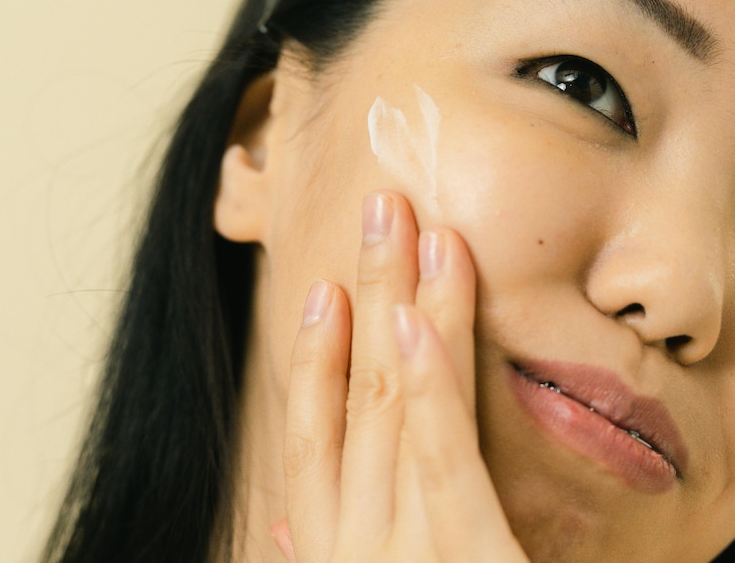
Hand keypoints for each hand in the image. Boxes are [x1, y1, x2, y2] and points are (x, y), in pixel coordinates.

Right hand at [276, 191, 529, 561]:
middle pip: (357, 398)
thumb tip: (289, 533)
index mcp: (335, 556)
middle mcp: (354, 550)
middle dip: (367, 290)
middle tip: (382, 206)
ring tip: (406, 221)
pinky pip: (445, 463)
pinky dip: (429, 388)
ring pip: (392, 406)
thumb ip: (331, 561)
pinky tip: (419, 320)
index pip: (311, 444)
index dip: (313, 360)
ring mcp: (398, 558)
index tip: (323, 289)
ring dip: (395, 301)